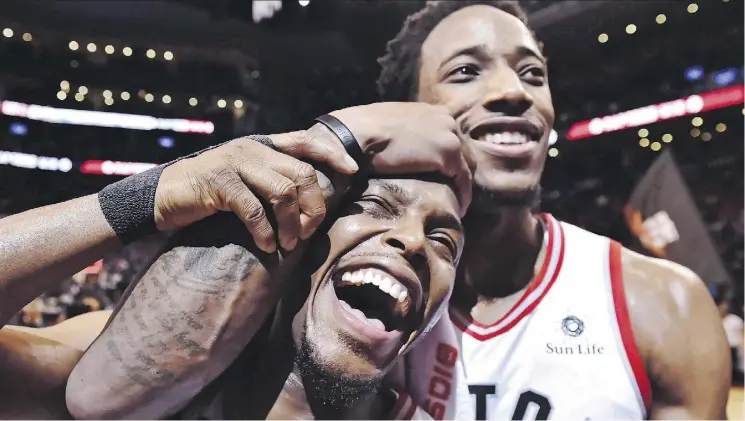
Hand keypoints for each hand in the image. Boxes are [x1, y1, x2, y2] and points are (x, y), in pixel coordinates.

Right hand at [153, 131, 357, 253]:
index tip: (352, 171)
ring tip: (289, 243)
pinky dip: (264, 231)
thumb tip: (310, 203)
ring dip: (291, 223)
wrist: (162, 196)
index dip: (332, 154)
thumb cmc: (210, 194)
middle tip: (308, 232)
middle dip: (313, 206)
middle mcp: (252, 149)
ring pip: (283, 191)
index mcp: (263, 145)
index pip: (306, 141)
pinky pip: (253, 209)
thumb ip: (273, 180)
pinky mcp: (219, 183)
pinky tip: (267, 245)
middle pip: (302, 173)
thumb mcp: (246, 181)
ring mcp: (235, 163)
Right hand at [330, 102, 473, 213]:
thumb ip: (403, 134)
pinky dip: (463, 195)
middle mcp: (445, 119)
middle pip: (464, 151)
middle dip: (461, 173)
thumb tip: (401, 149)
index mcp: (431, 112)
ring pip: (467, 166)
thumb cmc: (362, 132)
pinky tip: (458, 209)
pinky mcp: (448, 153)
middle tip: (455, 193)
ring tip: (457, 204)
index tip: (446, 177)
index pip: (450, 137)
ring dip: (463, 185)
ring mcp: (449, 135)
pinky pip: (463, 179)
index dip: (451, 159)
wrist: (356, 134)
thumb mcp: (388, 126)